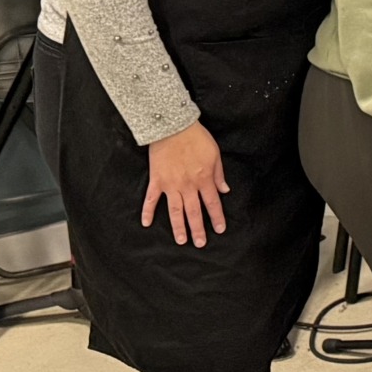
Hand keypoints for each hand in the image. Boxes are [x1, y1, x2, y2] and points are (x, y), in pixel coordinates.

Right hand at [142, 120, 228, 246]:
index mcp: (204, 179)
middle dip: (198, 229)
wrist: (173, 127)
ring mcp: (170, 185)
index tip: (219, 229)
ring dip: (178, 227)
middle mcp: (188, 186)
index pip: (212, 203)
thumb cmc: (196, 138)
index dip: (216, 217)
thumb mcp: (215, 154)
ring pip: (175, 211)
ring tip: (180, 241)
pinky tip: (146, 223)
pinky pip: (151, 199)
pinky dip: (147, 211)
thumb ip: (219, 174)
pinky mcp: (156, 180)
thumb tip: (225, 190)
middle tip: (200, 244)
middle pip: (194, 212)